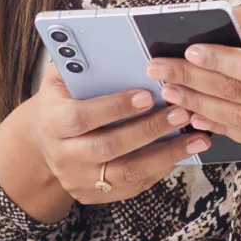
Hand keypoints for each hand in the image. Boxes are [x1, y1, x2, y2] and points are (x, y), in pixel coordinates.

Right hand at [0, 70, 210, 223]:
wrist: (43, 141)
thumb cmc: (63, 99)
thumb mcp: (61, 78)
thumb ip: (80, 63)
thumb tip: (112, 44)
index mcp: (52, 122)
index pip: (81, 118)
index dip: (114, 107)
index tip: (148, 95)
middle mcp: (63, 156)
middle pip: (109, 147)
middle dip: (149, 130)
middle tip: (181, 113)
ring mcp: (79, 180)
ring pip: (127, 173)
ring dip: (166, 155)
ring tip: (197, 138)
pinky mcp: (95, 196)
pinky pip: (133, 187)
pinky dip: (160, 169)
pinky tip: (182, 153)